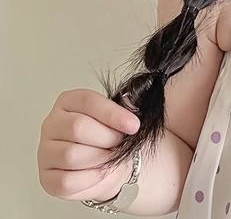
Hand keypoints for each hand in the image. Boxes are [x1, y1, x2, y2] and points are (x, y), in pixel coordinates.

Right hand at [37, 88, 140, 202]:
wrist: (110, 162)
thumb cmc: (112, 134)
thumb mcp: (120, 115)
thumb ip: (125, 107)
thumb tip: (131, 106)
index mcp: (69, 101)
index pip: (87, 101)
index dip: (112, 114)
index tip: (133, 125)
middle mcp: (52, 124)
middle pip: (77, 128)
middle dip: (107, 138)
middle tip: (119, 142)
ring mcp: (45, 152)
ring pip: (71, 156)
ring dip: (99, 159)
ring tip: (110, 157)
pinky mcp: (47, 178)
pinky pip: (66, 181)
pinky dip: (90, 179)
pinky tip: (100, 172)